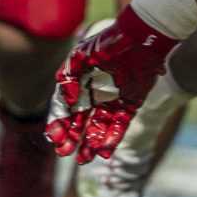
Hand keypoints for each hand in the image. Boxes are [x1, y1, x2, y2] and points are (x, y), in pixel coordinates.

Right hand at [46, 7, 184, 163]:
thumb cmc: (110, 41)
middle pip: (80, 121)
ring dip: (90, 143)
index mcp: (80, 82)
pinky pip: (119, 126)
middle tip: (64, 153)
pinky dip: (111, 139)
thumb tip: (66, 99)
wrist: (143, 37)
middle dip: (71, 137)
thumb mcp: (83, 54)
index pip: (65, 107)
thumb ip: (70, 75)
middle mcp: (95, 94)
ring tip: (83, 159)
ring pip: (98, 127)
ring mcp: (113, 101)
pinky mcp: (131, 105)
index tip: (54, 138)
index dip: (58, 122)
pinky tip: (104, 152)